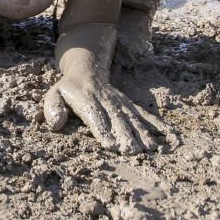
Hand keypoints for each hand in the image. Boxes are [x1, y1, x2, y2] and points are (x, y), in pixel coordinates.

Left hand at [42, 69, 164, 153]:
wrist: (88, 68)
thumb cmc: (68, 88)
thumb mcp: (54, 94)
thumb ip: (52, 108)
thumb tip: (55, 123)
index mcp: (86, 100)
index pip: (95, 116)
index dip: (103, 130)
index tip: (110, 145)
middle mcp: (106, 101)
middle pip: (117, 119)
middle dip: (125, 135)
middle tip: (132, 151)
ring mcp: (120, 103)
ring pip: (132, 118)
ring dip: (142, 133)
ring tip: (150, 148)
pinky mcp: (128, 105)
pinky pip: (143, 114)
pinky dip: (156, 125)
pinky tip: (167, 135)